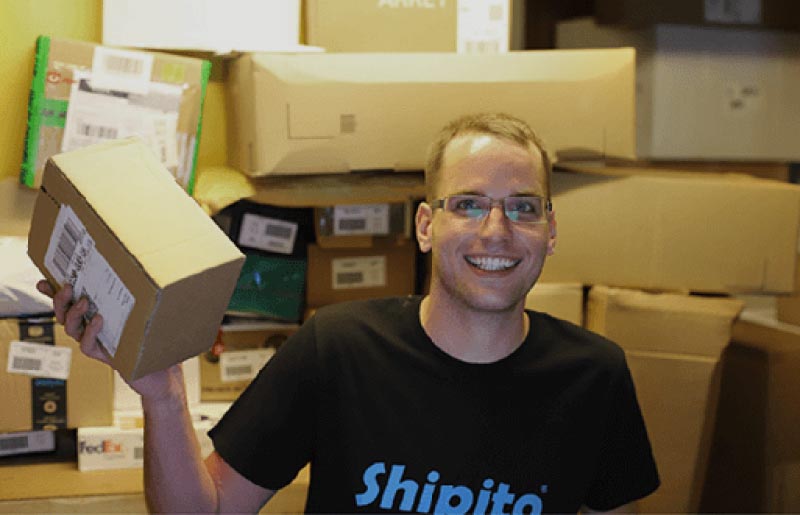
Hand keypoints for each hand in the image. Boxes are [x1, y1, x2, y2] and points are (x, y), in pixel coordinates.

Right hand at [36, 280, 184, 401]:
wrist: (159, 372)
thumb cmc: (150, 338)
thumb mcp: (144, 312)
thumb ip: (136, 296)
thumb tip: (139, 270)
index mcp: (94, 314)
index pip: (68, 302)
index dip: (52, 293)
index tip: (43, 281)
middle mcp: (90, 328)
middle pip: (64, 313)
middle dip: (60, 300)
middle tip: (67, 287)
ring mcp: (95, 342)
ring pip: (71, 328)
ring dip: (74, 313)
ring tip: (84, 301)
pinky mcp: (102, 355)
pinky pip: (87, 345)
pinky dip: (90, 332)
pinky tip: (99, 321)